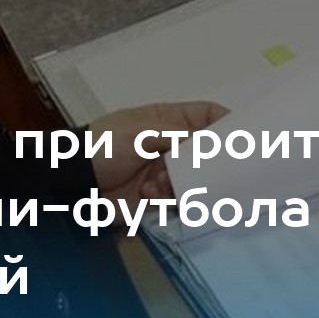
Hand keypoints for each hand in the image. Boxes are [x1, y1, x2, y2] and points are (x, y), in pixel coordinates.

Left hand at [88, 102, 228, 211]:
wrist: (76, 181)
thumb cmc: (104, 145)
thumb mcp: (140, 131)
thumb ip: (177, 134)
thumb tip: (209, 141)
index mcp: (170, 121)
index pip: (208, 117)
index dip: (227, 124)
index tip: (242, 137)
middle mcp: (173, 146)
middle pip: (208, 154)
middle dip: (205, 164)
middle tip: (197, 169)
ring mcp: (168, 172)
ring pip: (196, 180)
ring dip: (182, 183)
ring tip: (157, 184)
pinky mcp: (159, 196)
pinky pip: (180, 201)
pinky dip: (168, 200)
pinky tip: (149, 194)